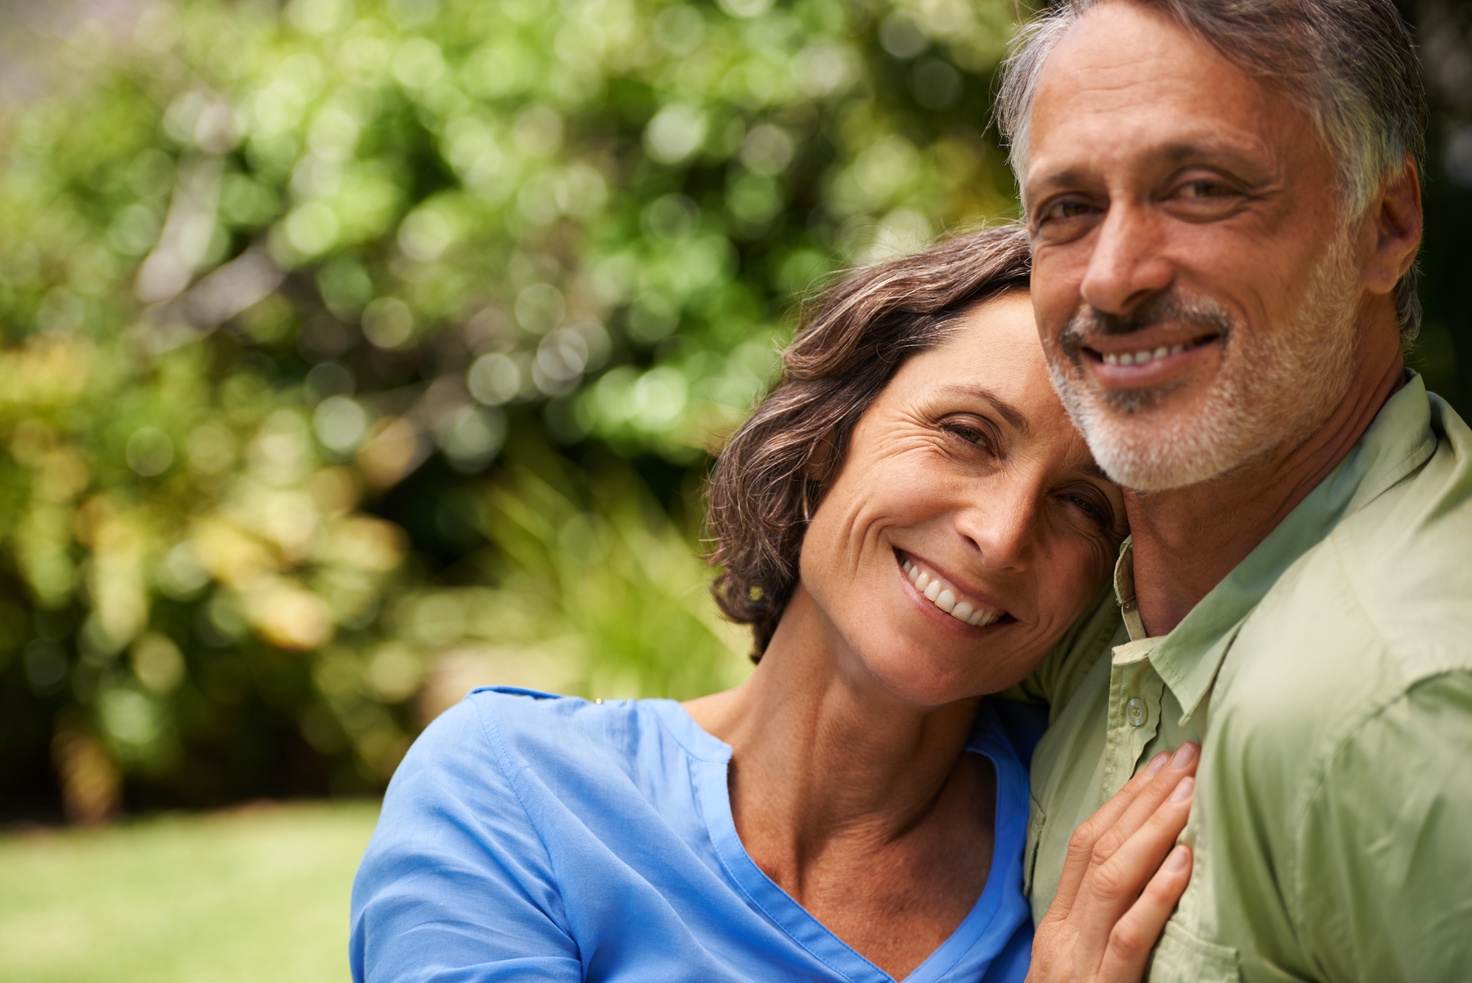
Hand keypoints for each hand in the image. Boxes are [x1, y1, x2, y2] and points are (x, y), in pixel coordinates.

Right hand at [1025, 744, 1198, 982]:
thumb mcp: (1081, 969)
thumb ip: (1105, 925)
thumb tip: (1153, 874)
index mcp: (1058, 925)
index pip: (1085, 841)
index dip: (1125, 797)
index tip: (1164, 762)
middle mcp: (1063, 935)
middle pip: (1098, 846)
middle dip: (1146, 796)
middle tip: (1190, 755)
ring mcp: (1079, 964)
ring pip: (1111, 879)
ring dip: (1155, 829)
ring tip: (1193, 792)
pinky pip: (1130, 937)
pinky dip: (1157, 895)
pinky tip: (1183, 863)